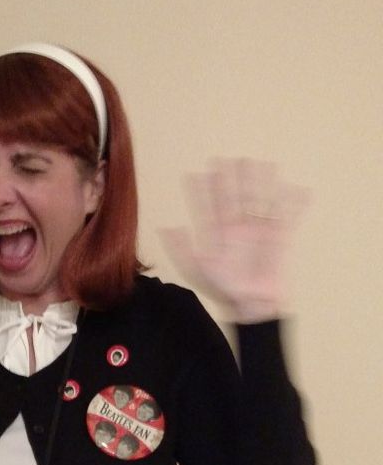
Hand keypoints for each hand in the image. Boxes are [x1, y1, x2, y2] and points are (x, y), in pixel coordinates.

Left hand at [161, 158, 310, 321]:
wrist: (251, 306)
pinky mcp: (278, 238)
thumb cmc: (224, 290)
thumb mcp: (197, 271)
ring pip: (261, 200)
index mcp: (219, 233)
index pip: (210, 206)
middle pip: (236, 197)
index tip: (196, 173)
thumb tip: (166, 228)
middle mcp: (239, 228)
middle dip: (232, 178)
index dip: (203, 190)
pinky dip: (296, 205)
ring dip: (262, 183)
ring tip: (263, 164)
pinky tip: (299, 190)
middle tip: (229, 158)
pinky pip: (288, 218)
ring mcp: (259, 231)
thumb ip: (182, 250)